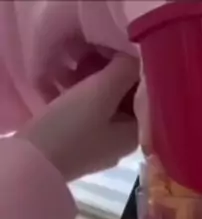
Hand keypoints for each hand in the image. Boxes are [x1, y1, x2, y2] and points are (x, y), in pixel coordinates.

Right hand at [20, 55, 138, 181]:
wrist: (34, 162)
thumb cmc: (72, 127)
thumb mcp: (101, 93)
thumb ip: (123, 72)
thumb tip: (135, 57)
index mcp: (135, 133)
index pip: (144, 96)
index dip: (133, 71)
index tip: (115, 51)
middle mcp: (123, 142)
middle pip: (124, 100)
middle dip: (110, 75)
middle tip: (90, 55)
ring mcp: (100, 145)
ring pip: (104, 106)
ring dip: (91, 83)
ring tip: (72, 67)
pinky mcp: (80, 144)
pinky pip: (86, 114)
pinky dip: (79, 97)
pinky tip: (63, 83)